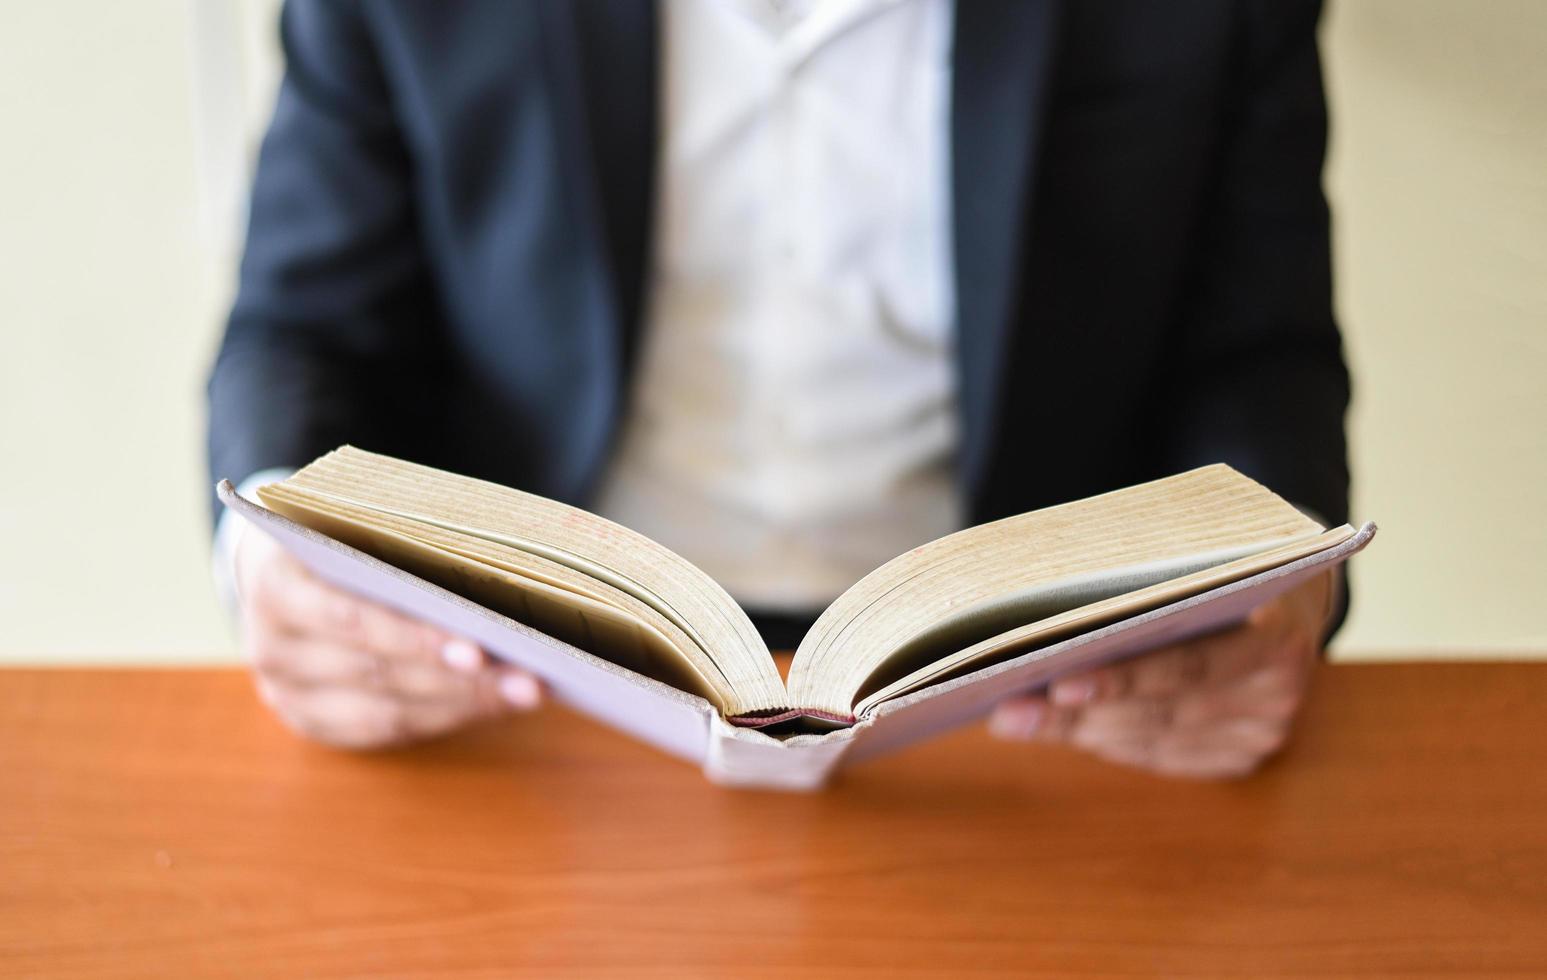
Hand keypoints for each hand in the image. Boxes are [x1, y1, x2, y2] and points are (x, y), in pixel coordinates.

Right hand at [233, 522, 541, 748]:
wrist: (277, 562)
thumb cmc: (337, 531)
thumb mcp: (354, 518)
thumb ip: (407, 540)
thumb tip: (503, 565)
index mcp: (275, 583)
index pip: (350, 619)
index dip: (415, 639)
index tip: (478, 649)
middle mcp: (271, 646)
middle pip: (376, 672)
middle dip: (460, 679)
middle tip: (528, 679)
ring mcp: (287, 691)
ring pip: (386, 710)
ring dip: (464, 703)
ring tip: (524, 692)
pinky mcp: (311, 721)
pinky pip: (386, 731)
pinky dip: (444, 717)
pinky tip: (492, 703)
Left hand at [988, 571, 1335, 777]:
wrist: (1291, 586)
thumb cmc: (1226, 558)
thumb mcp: (1203, 552)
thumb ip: (1146, 577)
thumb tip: (1042, 596)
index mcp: (1280, 630)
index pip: (1191, 665)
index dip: (1123, 679)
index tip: (1058, 683)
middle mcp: (1279, 689)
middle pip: (1161, 711)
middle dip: (1076, 712)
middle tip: (1009, 707)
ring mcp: (1264, 730)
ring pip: (1154, 739)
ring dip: (1081, 730)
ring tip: (1017, 716)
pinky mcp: (1243, 755)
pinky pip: (1162, 757)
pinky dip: (1109, 741)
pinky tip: (1063, 726)